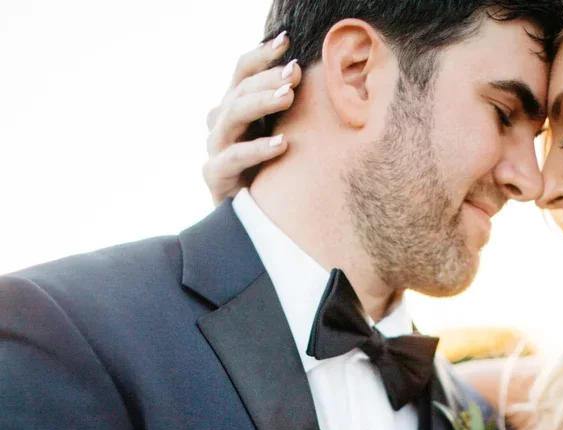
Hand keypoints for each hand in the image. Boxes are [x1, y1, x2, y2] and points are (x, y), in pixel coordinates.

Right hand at [203, 33, 301, 204]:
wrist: (253, 223)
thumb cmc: (273, 175)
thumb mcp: (281, 135)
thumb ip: (287, 110)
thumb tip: (314, 78)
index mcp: (235, 108)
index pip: (243, 71)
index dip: (262, 54)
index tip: (286, 41)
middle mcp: (221, 123)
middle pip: (239, 89)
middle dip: (268, 78)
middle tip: (295, 73)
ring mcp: (215, 148)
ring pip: (232, 114)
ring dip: (262, 102)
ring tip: (288, 97)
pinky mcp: (215, 175)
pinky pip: (234, 157)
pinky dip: (258, 149)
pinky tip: (282, 144)